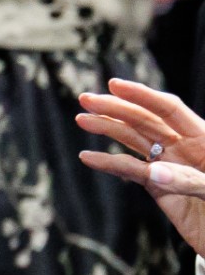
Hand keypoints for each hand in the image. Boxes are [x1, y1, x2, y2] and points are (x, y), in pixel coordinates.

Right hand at [77, 78, 204, 255]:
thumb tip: (152, 172)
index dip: (142, 96)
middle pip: (145, 121)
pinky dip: (109, 164)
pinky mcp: (159, 188)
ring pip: (134, 141)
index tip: (114, 85)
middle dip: (116, 108)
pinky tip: (88, 158)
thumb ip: (190, 181)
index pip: (169, 109)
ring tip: (82, 119)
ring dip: (108, 129)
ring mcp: (170, 166)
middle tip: (86, 99)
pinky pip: (130, 172)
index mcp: (204, 139)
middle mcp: (185, 147)